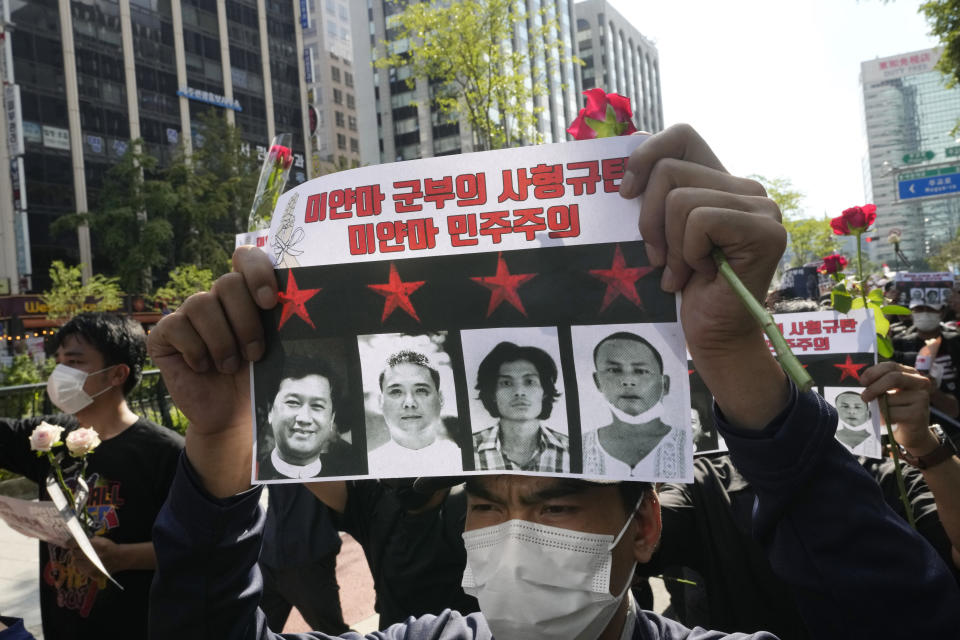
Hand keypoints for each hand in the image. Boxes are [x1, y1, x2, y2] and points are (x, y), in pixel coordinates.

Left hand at [69, 536, 118, 578]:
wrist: (119, 558)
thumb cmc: (109, 547)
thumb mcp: (100, 540)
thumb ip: (88, 540)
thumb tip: (77, 541)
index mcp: (93, 545)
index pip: (75, 544)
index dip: (70, 543)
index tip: (69, 543)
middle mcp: (90, 556)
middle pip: (74, 553)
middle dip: (76, 551)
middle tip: (80, 550)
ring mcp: (90, 566)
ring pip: (75, 562)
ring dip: (78, 559)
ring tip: (84, 557)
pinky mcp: (91, 573)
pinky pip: (80, 569)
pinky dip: (82, 566)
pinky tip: (87, 563)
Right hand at [147, 246, 277, 495]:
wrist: (232, 416)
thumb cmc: (258, 379)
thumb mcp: (276, 348)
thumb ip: (280, 320)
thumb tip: (298, 299)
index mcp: (246, 295)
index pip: (246, 258)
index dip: (256, 271)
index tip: (269, 301)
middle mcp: (216, 299)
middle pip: (227, 283)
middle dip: (246, 320)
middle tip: (255, 353)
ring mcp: (188, 315)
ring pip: (201, 304)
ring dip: (222, 340)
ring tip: (229, 366)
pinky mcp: (164, 335)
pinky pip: (177, 327)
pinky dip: (195, 350)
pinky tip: (203, 368)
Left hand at [620, 124, 787, 427]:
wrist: (712, 337)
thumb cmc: (681, 289)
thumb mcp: (659, 233)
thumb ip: (654, 195)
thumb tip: (622, 151)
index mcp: (719, 183)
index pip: (682, 136)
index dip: (647, 154)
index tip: (626, 193)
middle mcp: (746, 188)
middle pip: (669, 170)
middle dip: (649, 220)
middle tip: (659, 258)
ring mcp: (760, 207)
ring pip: (680, 198)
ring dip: (670, 245)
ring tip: (681, 272)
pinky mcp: (765, 229)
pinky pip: (699, 220)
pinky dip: (688, 253)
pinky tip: (701, 275)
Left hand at [860, 362, 935, 453]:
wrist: (912, 432)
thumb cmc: (897, 409)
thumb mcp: (888, 393)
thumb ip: (879, 384)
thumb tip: (863, 382)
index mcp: (911, 373)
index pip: (891, 366)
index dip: (874, 372)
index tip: (862, 382)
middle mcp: (920, 382)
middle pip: (893, 378)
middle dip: (874, 387)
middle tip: (864, 397)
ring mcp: (922, 398)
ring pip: (888, 399)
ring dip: (879, 407)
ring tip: (883, 413)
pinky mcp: (918, 413)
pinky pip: (891, 413)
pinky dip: (884, 418)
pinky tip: (890, 420)